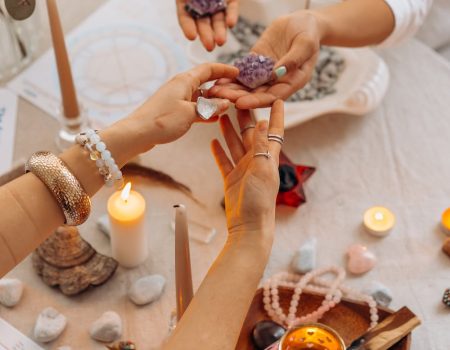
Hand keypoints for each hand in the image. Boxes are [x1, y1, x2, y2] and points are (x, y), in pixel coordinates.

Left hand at [129, 63, 238, 148]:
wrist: (137, 134)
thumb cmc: (162, 121)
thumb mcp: (190, 113)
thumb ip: (209, 108)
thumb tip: (225, 103)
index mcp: (185, 81)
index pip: (208, 69)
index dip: (224, 69)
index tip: (238, 72)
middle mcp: (181, 86)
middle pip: (206, 82)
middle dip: (222, 86)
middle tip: (237, 92)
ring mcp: (177, 98)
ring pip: (201, 96)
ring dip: (214, 101)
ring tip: (229, 106)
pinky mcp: (174, 110)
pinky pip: (194, 107)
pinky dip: (205, 111)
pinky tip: (214, 118)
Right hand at [176, 0, 239, 50]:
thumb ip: (184, 0)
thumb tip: (183, 3)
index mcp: (187, 4)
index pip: (186, 18)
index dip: (188, 27)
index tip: (192, 37)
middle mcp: (202, 7)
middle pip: (203, 23)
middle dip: (206, 35)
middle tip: (210, 47)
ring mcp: (217, 4)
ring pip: (218, 20)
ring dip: (220, 31)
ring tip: (221, 42)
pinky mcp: (231, 1)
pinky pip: (232, 8)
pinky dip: (232, 16)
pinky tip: (231, 24)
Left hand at [209, 11, 323, 108]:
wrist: (302, 22)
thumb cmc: (309, 33)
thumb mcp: (305, 44)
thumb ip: (293, 59)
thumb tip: (277, 73)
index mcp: (292, 83)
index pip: (273, 97)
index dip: (256, 101)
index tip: (241, 103)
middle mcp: (277, 83)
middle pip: (256, 95)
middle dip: (238, 97)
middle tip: (220, 98)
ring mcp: (266, 74)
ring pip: (247, 87)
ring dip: (231, 90)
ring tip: (214, 90)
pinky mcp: (257, 64)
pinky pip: (242, 73)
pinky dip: (231, 78)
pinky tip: (217, 79)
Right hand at [211, 100, 283, 235]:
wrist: (248, 225)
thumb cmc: (259, 200)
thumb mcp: (262, 169)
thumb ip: (262, 146)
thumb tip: (263, 122)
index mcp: (269, 157)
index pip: (274, 132)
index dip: (276, 116)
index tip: (277, 99)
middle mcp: (256, 161)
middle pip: (250, 134)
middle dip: (245, 117)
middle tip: (237, 100)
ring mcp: (243, 169)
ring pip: (235, 145)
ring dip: (229, 131)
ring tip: (222, 115)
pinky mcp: (231, 179)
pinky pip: (224, 161)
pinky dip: (219, 152)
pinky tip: (213, 141)